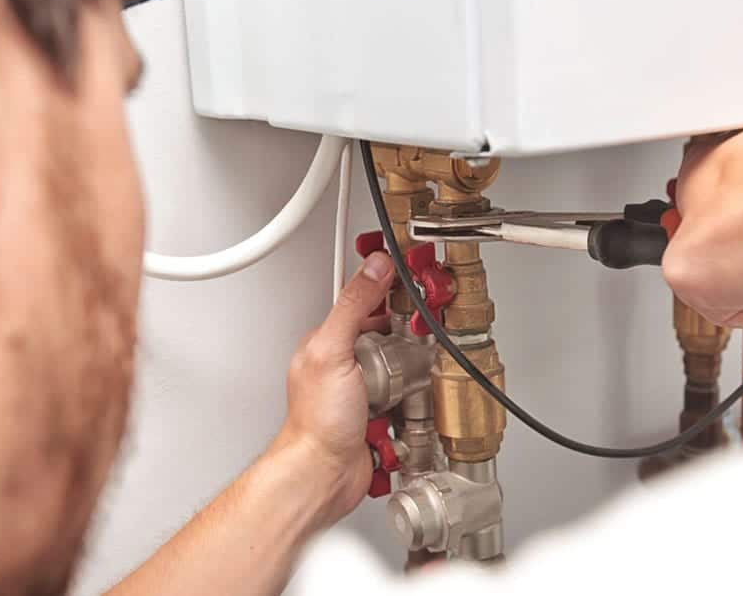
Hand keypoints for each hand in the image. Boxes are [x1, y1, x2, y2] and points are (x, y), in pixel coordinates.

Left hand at [274, 252, 394, 525]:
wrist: (324, 475)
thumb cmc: (318, 422)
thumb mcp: (333, 351)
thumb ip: (354, 306)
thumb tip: (374, 266)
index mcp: (331, 341)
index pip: (365, 302)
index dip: (391, 290)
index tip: (417, 280)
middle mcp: (348, 364)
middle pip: (391, 336)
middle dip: (410, 339)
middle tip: (424, 339)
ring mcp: (366, 391)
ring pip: (405, 368)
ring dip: (414, 376)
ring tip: (413, 381)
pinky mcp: (382, 416)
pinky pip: (409, 400)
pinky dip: (415, 403)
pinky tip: (412, 405)